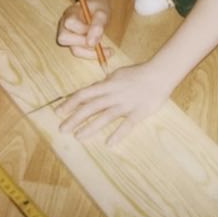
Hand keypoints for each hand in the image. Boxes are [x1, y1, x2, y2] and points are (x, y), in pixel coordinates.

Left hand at [56, 62, 174, 145]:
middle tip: (62, 129)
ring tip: (78, 137)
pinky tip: (109, 143)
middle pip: (90, 107)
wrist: (159, 74)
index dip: (70, 103)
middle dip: (75, 118)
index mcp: (107, 85)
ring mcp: (125, 105)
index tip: (58, 112)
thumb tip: (92, 89)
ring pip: (104, 117)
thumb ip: (104, 83)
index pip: (84, 94)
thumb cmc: (138, 73)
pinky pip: (127, 125)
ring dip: (90, 127)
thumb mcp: (117, 74)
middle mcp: (113, 95)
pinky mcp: (138, 113)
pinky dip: (118, 134)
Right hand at [57, 0, 112, 61]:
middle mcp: (65, 25)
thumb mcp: (102, 11)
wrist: (97, 8)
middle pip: (64, 39)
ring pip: (74, 50)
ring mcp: (69, 36)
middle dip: (84, 43)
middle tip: (100, 43)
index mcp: (70, 13)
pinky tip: (107, 52)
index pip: (69, 23)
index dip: (82, 29)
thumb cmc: (98, 8)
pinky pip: (81, 53)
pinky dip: (94, 54)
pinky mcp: (75, 44)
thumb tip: (91, 43)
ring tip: (107, 49)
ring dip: (91, 52)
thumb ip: (98, 24)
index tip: (97, 29)